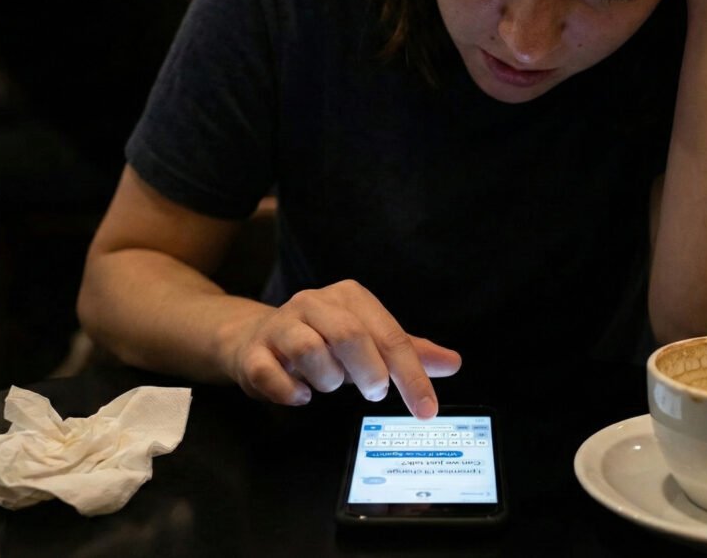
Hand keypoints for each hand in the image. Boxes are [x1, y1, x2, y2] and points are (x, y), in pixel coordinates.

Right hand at [226, 280, 460, 417]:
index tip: (426, 409)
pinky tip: (301, 395)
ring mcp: (280, 325)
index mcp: (350, 297)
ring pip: (310, 351)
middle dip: (369, 373)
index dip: (411, 375)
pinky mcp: (253, 352)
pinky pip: (271, 374)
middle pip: (350, 335)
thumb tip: (452, 363)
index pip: (390, 335)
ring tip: (329, 386)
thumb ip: (408, 352)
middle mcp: (314, 302)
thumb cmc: (323, 341)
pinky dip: (292, 392)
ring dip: (328, 380)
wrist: (256, 340)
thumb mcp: (368, 342)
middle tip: (373, 393)